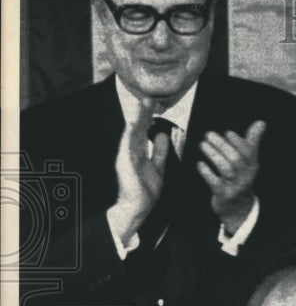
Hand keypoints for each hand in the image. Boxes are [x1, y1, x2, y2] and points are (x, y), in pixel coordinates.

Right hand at [111, 102, 170, 243]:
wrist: (137, 208)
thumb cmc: (144, 190)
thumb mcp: (157, 167)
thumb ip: (159, 151)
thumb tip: (161, 134)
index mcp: (137, 150)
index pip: (142, 129)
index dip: (147, 116)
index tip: (152, 102)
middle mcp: (130, 151)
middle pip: (136, 128)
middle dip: (142, 113)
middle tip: (147, 97)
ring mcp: (126, 157)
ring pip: (131, 134)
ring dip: (136, 119)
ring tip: (141, 105)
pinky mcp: (124, 165)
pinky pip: (127, 148)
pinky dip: (130, 136)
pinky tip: (132, 125)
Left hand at [197, 121, 266, 232]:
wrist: (240, 208)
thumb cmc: (242, 178)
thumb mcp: (249, 161)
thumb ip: (253, 141)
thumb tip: (261, 122)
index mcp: (252, 166)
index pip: (248, 152)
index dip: (238, 142)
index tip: (227, 133)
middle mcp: (246, 176)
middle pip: (235, 158)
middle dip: (221, 145)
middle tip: (208, 134)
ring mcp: (235, 186)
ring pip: (225, 168)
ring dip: (213, 155)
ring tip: (202, 144)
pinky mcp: (224, 195)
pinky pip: (215, 183)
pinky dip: (207, 172)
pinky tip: (200, 164)